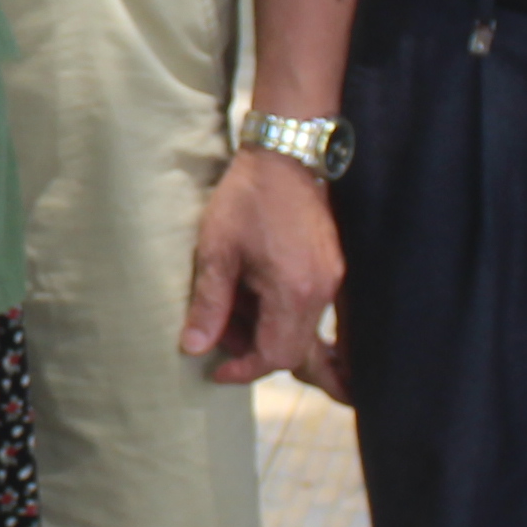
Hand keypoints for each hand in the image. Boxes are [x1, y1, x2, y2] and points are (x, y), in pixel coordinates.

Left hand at [179, 149, 341, 388]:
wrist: (285, 156)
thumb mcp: (216, 252)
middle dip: (253, 349)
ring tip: (234, 300)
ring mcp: (332, 280)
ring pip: (300, 331)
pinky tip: (253, 287)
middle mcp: (322, 292)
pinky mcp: (332, 268)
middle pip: (293, 351)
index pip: (276, 357)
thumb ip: (209, 305)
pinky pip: (307, 309)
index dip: (244, 370)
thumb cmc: (247, 200)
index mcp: (295, 292)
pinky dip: (279, 311)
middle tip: (219, 327)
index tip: (216, 368)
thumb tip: (194, 348)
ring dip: (265, 329)